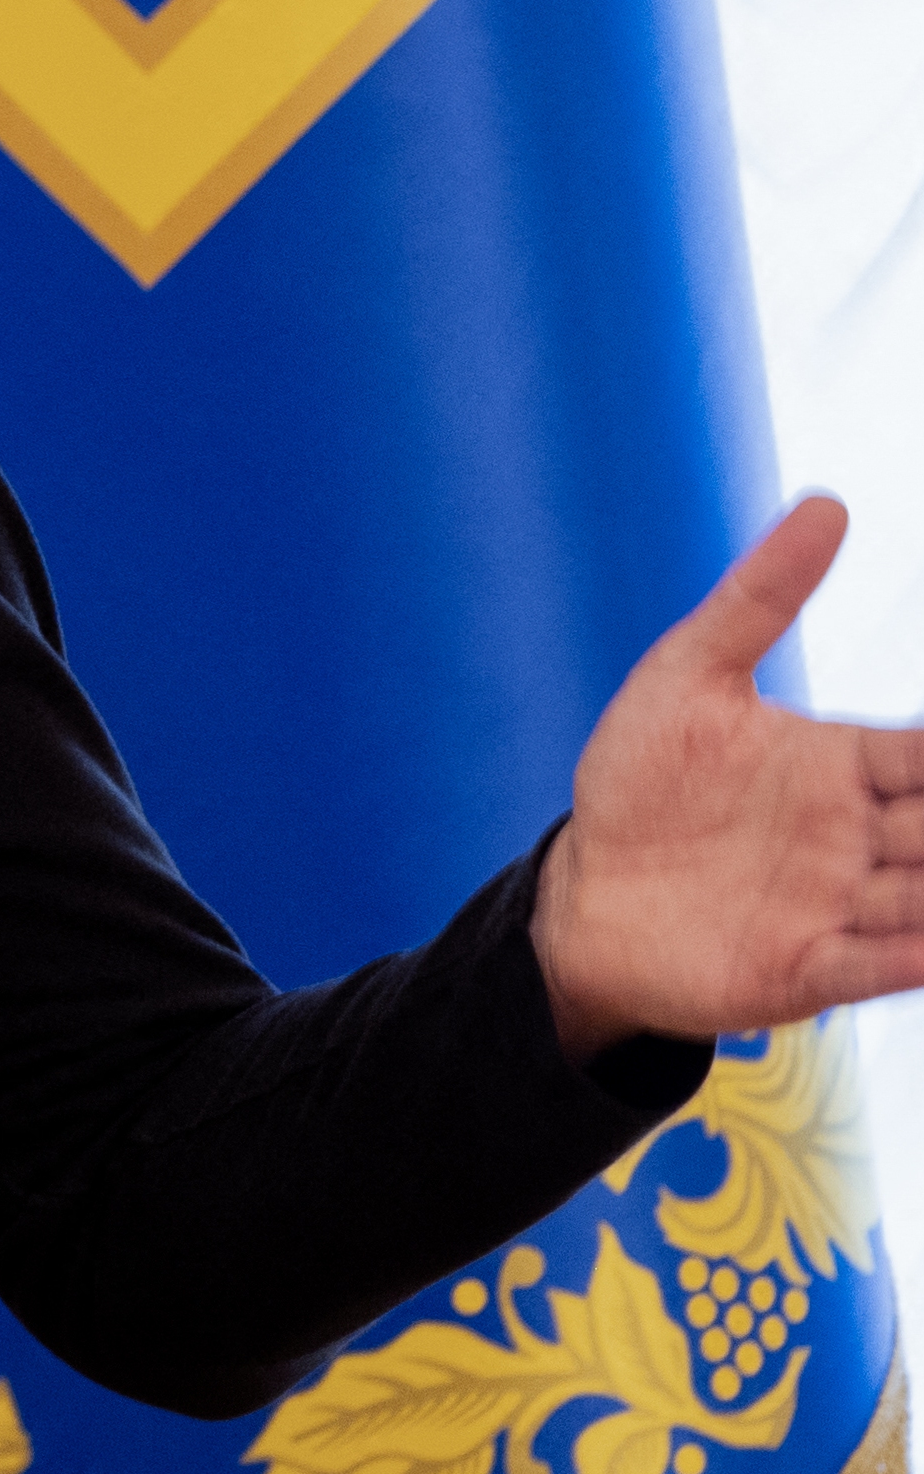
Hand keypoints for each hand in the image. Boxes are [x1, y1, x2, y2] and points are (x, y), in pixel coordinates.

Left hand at [537, 496, 923, 1057]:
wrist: (582, 890)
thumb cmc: (639, 781)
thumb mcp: (688, 675)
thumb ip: (759, 597)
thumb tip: (830, 504)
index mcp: (847, 767)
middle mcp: (861, 837)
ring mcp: (841, 906)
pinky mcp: (807, 969)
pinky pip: (883, 967)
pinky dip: (914, 957)